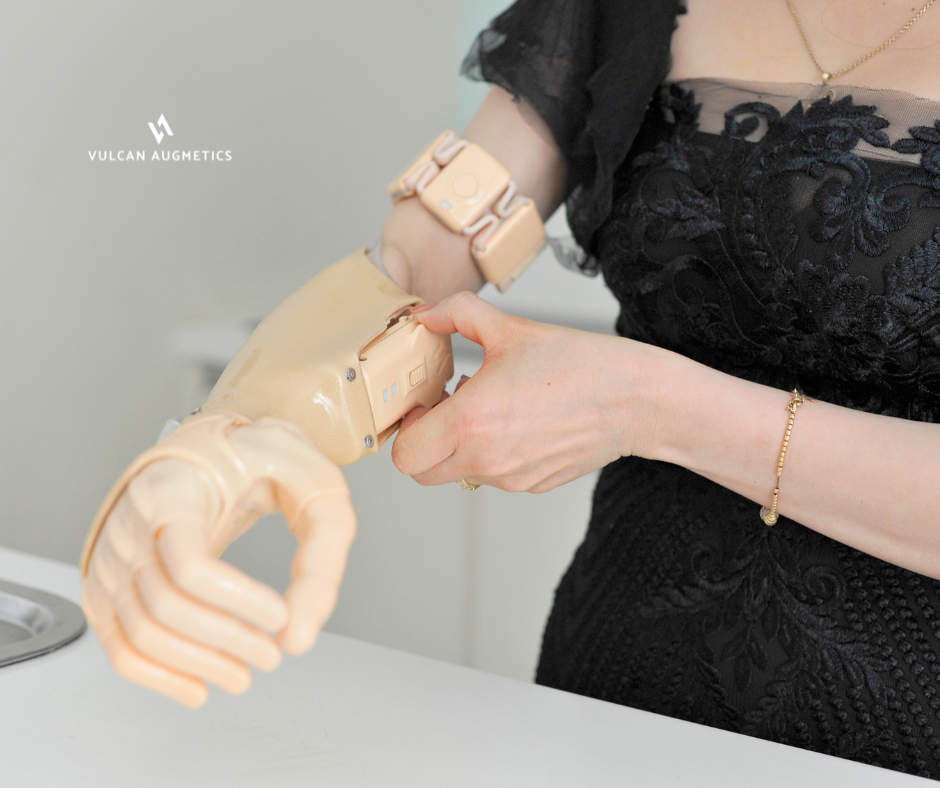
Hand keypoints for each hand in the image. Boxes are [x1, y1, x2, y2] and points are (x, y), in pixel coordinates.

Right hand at [81, 412, 355, 707]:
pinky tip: (197, 687)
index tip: (279, 617)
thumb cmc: (260, 457)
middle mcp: (132, 523)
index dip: (238, 602)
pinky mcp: (111, 580)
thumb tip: (302, 633)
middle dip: (226, 640)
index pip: (189, 564)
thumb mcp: (312, 484)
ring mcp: (115, 555)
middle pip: (165, 605)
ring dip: (197, 664)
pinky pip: (118, 641)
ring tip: (245, 673)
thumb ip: (323, 553)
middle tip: (274, 652)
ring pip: (141, 631)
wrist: (215, 444)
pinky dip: (155, 674)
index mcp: (174, 489)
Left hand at [391, 292, 662, 492]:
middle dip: (425, 442)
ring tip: (490, 407)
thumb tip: (426, 313)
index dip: (407, 429)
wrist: (635, 400)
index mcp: (471, 423)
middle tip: (446, 408)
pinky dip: (492, 454)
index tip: (426, 404)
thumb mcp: (511, 328)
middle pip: (424, 472)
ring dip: (459, 446)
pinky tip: (518, 420)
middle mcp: (486, 460)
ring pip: (458, 474)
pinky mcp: (532, 484)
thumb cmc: (580, 365)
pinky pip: (494, 476)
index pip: (405, 455)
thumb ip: (458, 315)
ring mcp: (510, 478)